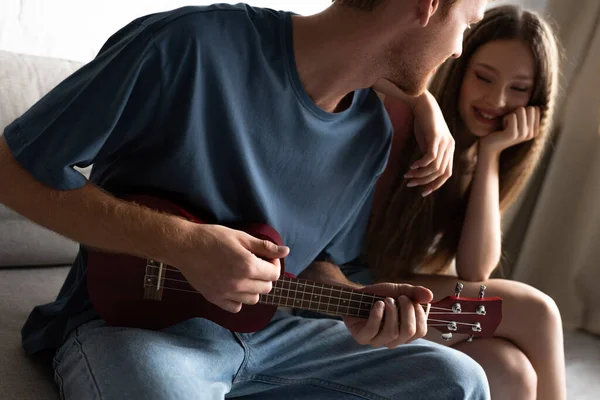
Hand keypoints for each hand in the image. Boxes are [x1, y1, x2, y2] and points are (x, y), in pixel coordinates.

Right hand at [172, 223, 288, 312]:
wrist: (184, 245)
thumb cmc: (212, 237)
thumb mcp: (241, 237)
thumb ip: (264, 247)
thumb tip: (286, 251)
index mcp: (247, 266)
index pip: (274, 274)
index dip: (273, 264)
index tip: (265, 257)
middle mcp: (239, 283)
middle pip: (266, 288)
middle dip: (265, 276)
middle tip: (255, 264)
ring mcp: (226, 293)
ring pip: (253, 299)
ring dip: (253, 288)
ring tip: (244, 275)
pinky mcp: (215, 299)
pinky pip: (236, 307)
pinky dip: (238, 299)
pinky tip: (233, 285)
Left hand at [343, 283, 432, 348]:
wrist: (357, 294)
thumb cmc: (379, 295)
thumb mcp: (399, 291)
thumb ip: (415, 293)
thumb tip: (430, 296)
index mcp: (405, 332)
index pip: (420, 331)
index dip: (419, 314)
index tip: (411, 299)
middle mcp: (393, 340)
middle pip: (408, 332)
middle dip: (407, 311)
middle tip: (400, 298)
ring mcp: (377, 341)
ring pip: (392, 333)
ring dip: (391, 312)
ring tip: (386, 300)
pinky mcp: (362, 338)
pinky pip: (373, 331)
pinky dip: (377, 315)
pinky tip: (377, 305)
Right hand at [404, 91, 454, 196]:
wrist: (423, 103)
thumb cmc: (424, 122)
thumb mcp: (428, 141)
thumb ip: (428, 154)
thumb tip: (422, 170)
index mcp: (449, 150)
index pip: (446, 174)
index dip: (435, 185)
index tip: (422, 192)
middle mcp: (450, 147)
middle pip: (440, 173)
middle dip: (424, 182)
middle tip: (410, 183)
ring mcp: (444, 142)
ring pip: (434, 167)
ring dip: (420, 174)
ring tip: (408, 175)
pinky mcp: (436, 137)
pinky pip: (430, 157)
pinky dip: (420, 165)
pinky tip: (411, 166)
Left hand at [479, 106, 540, 155]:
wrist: (491, 146)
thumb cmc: (503, 130)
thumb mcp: (519, 123)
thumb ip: (529, 116)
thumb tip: (541, 106)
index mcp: (535, 131)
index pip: (535, 109)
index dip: (523, 112)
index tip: (516, 122)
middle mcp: (531, 133)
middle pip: (530, 108)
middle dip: (517, 112)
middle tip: (511, 123)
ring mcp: (523, 134)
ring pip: (521, 110)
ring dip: (510, 115)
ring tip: (507, 126)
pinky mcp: (513, 134)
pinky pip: (512, 115)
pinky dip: (505, 118)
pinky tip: (503, 128)